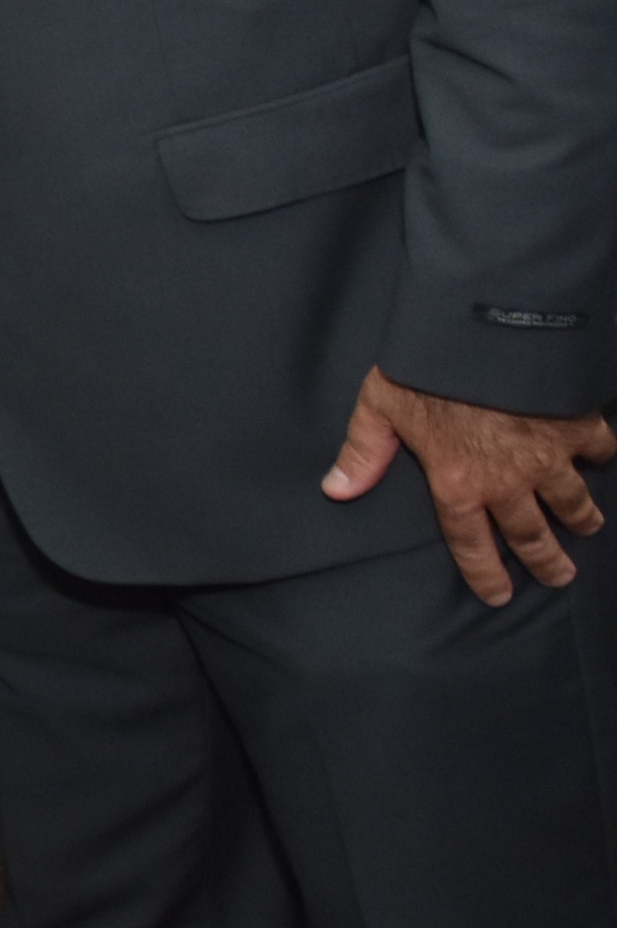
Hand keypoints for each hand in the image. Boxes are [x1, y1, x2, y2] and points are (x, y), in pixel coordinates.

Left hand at [326, 368, 612, 605]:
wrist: (482, 332)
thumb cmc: (425, 368)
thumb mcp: (379, 406)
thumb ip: (363, 451)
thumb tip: (337, 490)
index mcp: (457, 482)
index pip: (471, 543)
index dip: (486, 573)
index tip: (500, 595)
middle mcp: (507, 480)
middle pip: (531, 534)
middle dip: (547, 560)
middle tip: (560, 576)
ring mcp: (547, 456)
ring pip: (572, 501)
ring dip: (581, 517)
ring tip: (587, 528)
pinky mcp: (575, 426)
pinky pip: (599, 449)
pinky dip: (602, 456)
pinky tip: (600, 460)